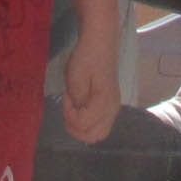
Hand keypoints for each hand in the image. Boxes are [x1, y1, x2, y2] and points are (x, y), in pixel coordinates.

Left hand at [60, 16, 120, 144]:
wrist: (100, 43)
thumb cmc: (86, 57)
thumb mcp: (75, 77)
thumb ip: (76, 100)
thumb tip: (77, 114)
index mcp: (104, 102)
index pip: (83, 124)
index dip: (69, 116)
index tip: (66, 97)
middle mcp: (113, 109)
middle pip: (93, 136)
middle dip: (74, 126)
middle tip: (67, 107)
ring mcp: (114, 108)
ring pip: (98, 134)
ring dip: (81, 127)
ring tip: (73, 107)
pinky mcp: (111, 105)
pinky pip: (101, 125)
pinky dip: (88, 123)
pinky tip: (81, 107)